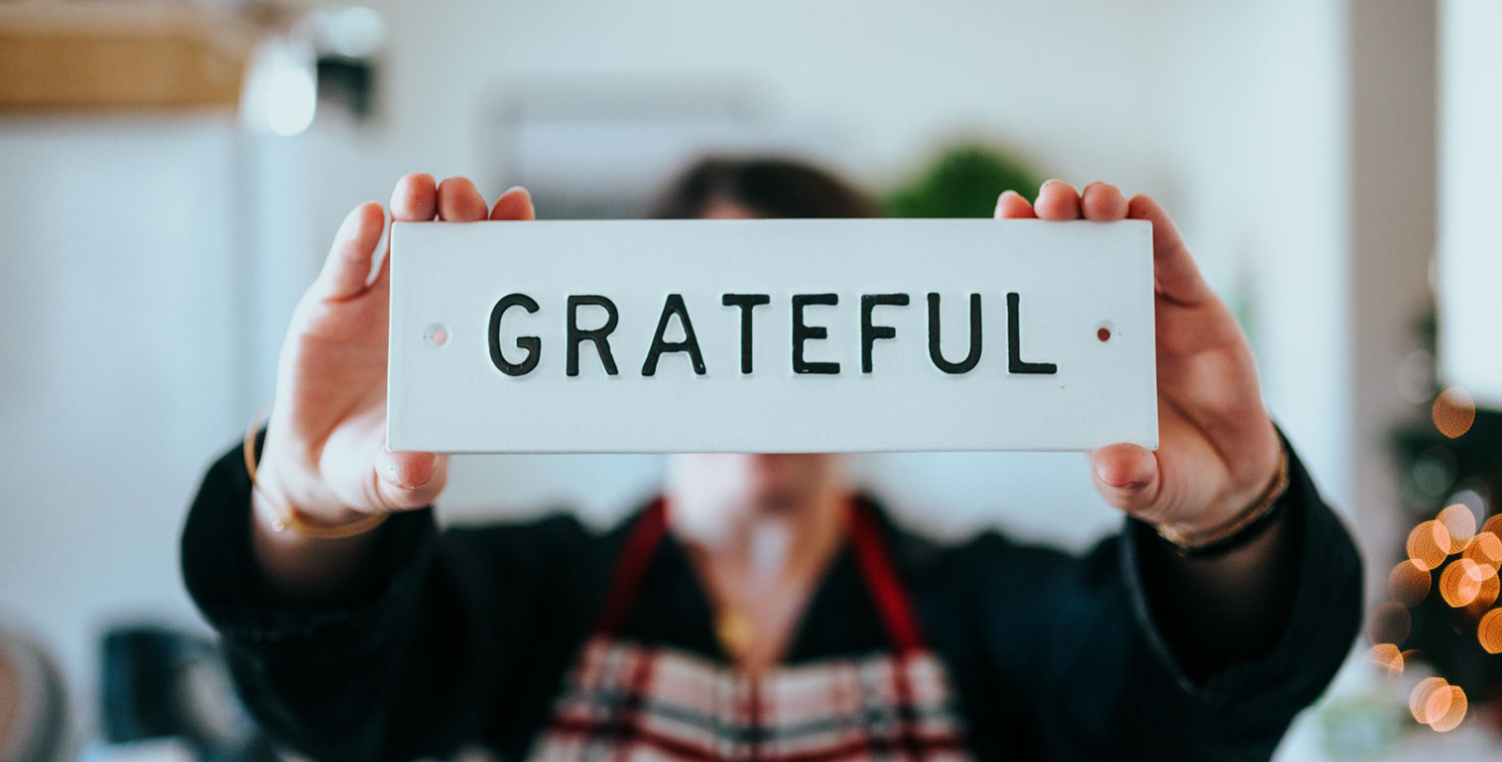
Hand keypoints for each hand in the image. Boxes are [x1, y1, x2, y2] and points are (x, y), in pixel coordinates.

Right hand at [257, 175, 536, 524]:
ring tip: (420, 190)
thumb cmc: (382, 463)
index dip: (508, 238)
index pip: (492, 277)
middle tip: (466, 198)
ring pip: (403, 238)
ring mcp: (381, 300)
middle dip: (462, 213)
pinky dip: (357, 238)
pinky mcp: (332, 302)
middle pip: (453, 243)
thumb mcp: (399, 479)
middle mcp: (428, 307)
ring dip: (415, 208)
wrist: (321, 462)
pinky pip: (347, 263)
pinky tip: (369, 217)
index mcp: (461, 340)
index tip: (519, 207)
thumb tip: (413, 468)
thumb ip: (409, 475)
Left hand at [996, 181, 1280, 536]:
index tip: (996, 229)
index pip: (1034, 305)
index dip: (1014, 264)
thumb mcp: (1145, 486)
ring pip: (1115, 247)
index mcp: (1073, 364)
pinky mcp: (1194, 306)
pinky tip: (1139, 207)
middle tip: (1037, 204)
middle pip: (1066, 260)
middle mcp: (1102, 327)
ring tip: (1087, 200)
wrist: (1228, 474)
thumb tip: (1115, 468)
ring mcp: (1147, 311)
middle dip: (1049, 225)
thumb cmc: (1166, 476)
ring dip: (1097, 215)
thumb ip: (1129, 480)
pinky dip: (1157, 231)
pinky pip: (1173, 262)